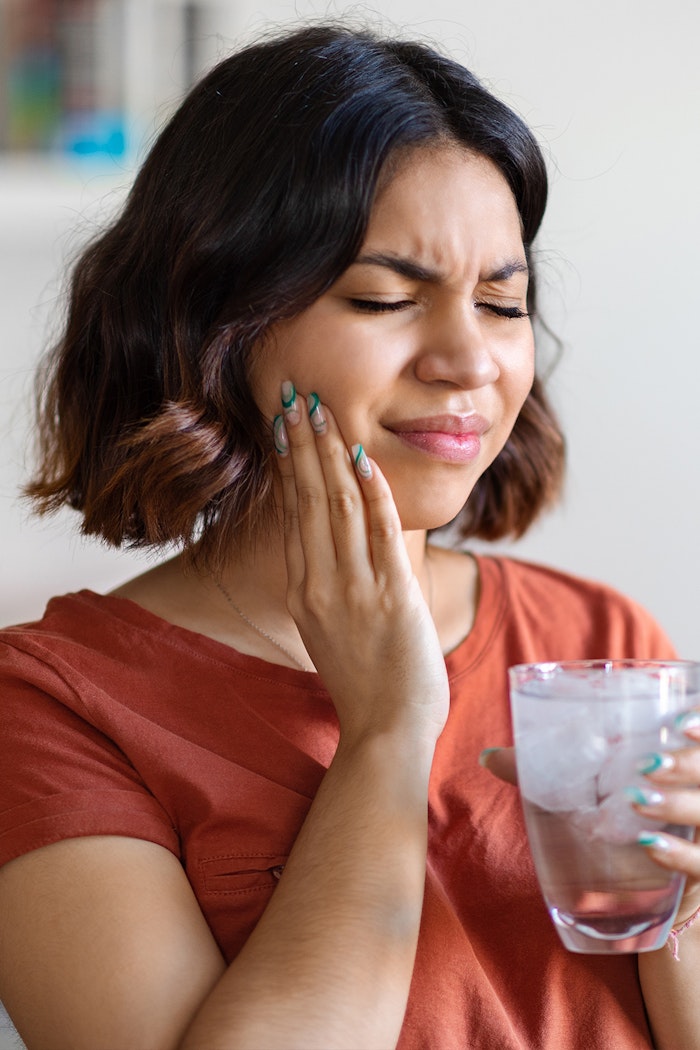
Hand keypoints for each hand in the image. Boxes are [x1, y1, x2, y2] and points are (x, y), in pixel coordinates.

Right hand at [273, 382, 448, 746]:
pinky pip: (380, 533)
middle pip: (309, 500)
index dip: (290, 466)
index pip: (294, 515)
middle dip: (303, 444)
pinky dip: (372, 492)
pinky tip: (364, 457)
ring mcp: (354, 590)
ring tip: (322, 411)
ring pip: (338, 507)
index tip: (284, 428)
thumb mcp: (330, 632)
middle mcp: (320, 584)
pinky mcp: (391, 596)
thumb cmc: (365, 685)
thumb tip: (330, 552)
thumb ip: (327, 588)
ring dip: (330, 454)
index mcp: (303, 591)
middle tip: (296, 397)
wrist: (385, 731)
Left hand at [481, 724, 699, 924]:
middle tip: (649, 761)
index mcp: (681, 768)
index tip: (680, 719)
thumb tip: (488, 756)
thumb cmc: (615, 829)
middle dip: (687, 763)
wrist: (645, 900)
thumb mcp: (586, 793)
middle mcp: (699, 798)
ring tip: (638, 797)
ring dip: (678, 803)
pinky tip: (650, 846)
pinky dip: (680, 856)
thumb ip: (543, 772)